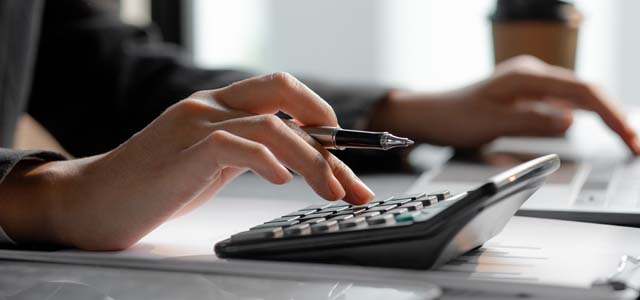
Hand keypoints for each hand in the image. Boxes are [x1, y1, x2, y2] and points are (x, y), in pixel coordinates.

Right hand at [0, 72, 373, 249]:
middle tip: (350, 176)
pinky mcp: (184, 151)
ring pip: (271, 123)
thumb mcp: (214, 162)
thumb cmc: (158, 183)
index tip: (348, 155)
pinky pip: (236, 145)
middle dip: (327, 132)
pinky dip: (268, 162)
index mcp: (222, 105)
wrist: (96, 199)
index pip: (284, 94)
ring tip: (331, 191)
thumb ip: (251, 151)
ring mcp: (196, 124)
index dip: (323, 119)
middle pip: (283, 93)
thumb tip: (299, 160)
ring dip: (311, 159)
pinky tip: (282, 182)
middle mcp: (212, 105)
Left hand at [371, 55, 639, 153]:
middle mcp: (532, 76)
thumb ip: (531, 121)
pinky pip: (564, 104)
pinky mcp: (527, 98)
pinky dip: (585, 117)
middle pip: (587, 92)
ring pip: (578, 98)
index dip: (610, 114)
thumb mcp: (491, 123)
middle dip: (614, 117)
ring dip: (604, 116)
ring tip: (627, 139)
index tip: (628, 136)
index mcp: (526, 76)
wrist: (428, 115)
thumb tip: (570, 121)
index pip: (582, 91)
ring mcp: (530, 86)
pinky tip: (599, 128)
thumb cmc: (452, 117)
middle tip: (635, 145)